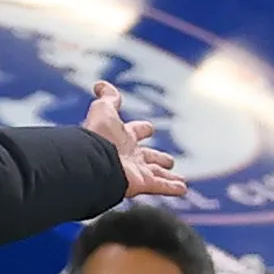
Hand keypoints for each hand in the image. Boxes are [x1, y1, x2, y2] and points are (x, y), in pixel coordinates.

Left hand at [83, 81, 186, 198]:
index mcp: (121, 138)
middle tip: (169, 161)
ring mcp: (136, 171)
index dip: (142, 129)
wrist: (92, 162)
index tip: (149, 128)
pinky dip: (172, 187)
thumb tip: (100, 84)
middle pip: (148, 157)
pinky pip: (160, 186)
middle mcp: (129, 156)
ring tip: (181, 180)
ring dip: (169, 177)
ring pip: (157, 174)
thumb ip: (107, 98)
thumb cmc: (97, 136)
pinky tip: (182, 189)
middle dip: (158, 158)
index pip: (134, 131)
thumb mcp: (103, 110)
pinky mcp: (142, 183)